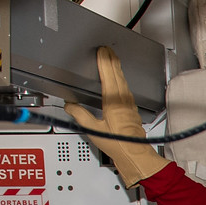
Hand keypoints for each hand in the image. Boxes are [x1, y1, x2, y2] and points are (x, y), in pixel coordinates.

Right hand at [65, 47, 167, 188]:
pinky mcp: (131, 109)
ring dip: (116, 68)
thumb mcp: (93, 129)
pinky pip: (125, 88)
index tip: (101, 51)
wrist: (135, 155)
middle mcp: (124, 99)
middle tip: (107, 50)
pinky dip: (120, 79)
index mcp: (114, 101)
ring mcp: (129, 104)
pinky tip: (118, 80)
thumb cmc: (118, 144)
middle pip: (117, 74)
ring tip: (111, 59)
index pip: (108, 75)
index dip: (104, 61)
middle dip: (111, 60)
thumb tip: (70, 106)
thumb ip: (80, 115)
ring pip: (123, 80)